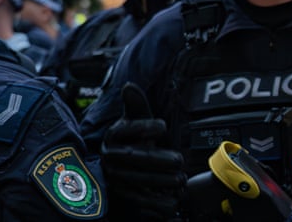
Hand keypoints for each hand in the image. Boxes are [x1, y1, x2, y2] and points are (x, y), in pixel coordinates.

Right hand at [101, 83, 186, 220]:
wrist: (119, 174)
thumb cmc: (132, 143)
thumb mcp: (134, 123)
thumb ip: (136, 106)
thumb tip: (128, 86)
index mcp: (113, 136)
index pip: (124, 129)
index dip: (144, 127)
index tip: (163, 126)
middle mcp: (110, 158)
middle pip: (133, 157)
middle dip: (158, 159)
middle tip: (179, 160)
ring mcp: (114, 179)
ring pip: (136, 181)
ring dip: (161, 181)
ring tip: (180, 180)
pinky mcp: (121, 200)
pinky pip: (139, 203)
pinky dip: (158, 204)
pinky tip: (173, 199)